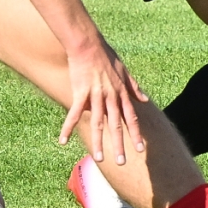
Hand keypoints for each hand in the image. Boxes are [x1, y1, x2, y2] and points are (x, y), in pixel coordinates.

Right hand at [56, 41, 148, 165]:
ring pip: (98, 123)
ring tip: (98, 158)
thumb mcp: (124, 71)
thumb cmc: (106, 55)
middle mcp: (110, 97)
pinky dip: (68, 127)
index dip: (135, 134)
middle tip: (121, 162)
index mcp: (121, 93)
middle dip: (119, 144)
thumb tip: (145, 99)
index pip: (131, 118)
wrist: (88, 44)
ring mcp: (95, 96)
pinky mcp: (80, 93)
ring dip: (98, 142)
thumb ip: (134, 87)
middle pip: (116, 125)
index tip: (140, 149)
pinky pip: (74, 114)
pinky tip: (62, 141)